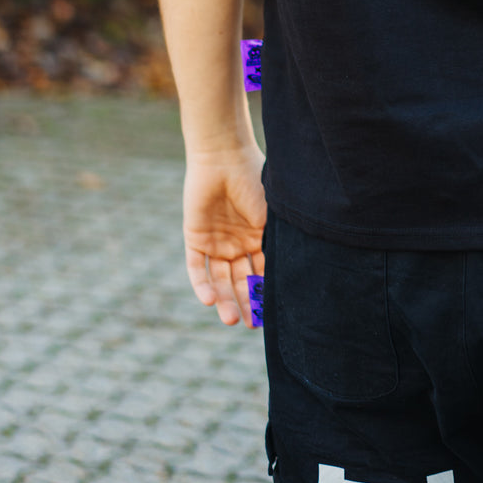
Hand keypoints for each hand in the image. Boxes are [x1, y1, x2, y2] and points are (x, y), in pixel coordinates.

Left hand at [183, 142, 266, 326]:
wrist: (223, 158)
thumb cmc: (252, 181)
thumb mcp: (269, 216)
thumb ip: (273, 244)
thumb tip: (287, 277)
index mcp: (257, 238)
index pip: (261, 273)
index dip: (265, 293)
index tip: (271, 314)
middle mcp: (236, 244)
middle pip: (240, 281)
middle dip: (245, 304)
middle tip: (250, 325)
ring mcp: (215, 242)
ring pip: (219, 280)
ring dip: (225, 299)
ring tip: (231, 319)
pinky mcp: (195, 239)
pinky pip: (196, 268)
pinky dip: (202, 285)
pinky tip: (210, 300)